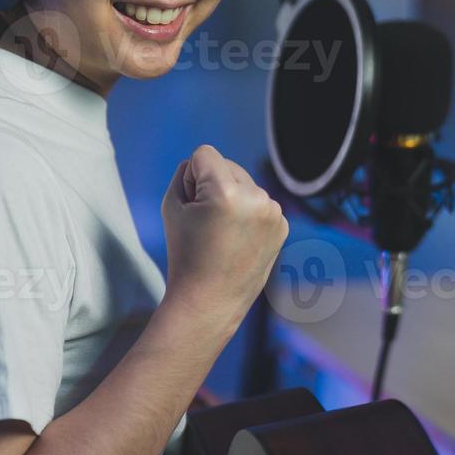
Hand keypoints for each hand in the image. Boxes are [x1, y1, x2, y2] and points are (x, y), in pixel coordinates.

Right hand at [160, 144, 288, 330]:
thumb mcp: (172, 205)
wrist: (210, 301)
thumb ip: (185, 173)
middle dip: (213, 185)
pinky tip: (238, 239)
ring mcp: (274, 212)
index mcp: (227, 193)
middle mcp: (256, 198)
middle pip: (227, 165)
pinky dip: (248, 214)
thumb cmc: (185, 254)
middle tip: (205, 223)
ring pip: (244, 183)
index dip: (190, 177)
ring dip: (232, 198)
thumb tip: (205, 163)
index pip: (205, 153)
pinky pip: (259, 202)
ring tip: (221, 233)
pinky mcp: (282, 224)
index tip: (192, 206)